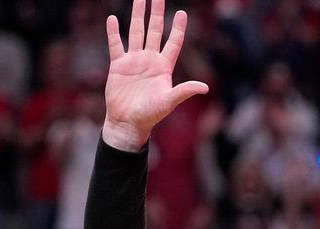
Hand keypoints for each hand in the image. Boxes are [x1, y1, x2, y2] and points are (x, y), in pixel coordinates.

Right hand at [102, 0, 208, 150]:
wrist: (128, 123)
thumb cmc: (150, 115)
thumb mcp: (169, 101)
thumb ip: (185, 91)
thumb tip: (205, 88)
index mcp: (164, 67)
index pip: (173, 43)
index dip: (178, 28)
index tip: (182, 13)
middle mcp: (149, 60)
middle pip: (154, 31)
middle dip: (156, 13)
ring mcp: (134, 61)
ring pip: (136, 32)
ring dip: (137, 16)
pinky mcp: (118, 66)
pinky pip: (116, 45)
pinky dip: (114, 32)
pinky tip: (113, 19)